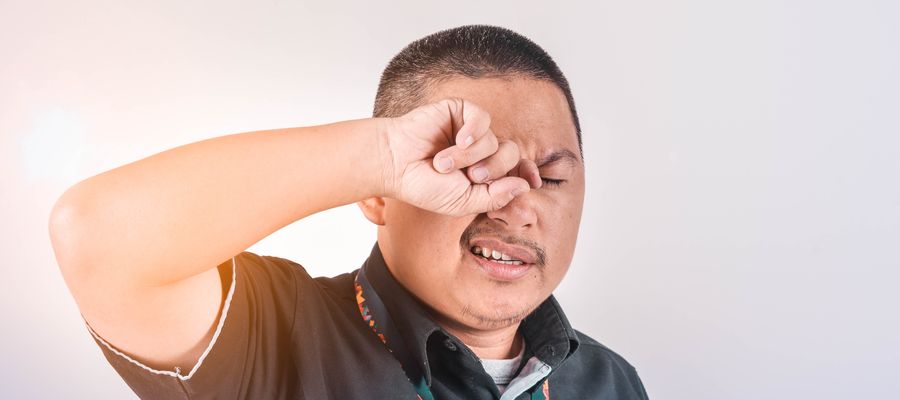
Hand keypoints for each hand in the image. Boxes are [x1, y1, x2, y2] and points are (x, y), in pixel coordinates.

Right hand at [379, 98, 541, 215]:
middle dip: (494, 168)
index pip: (517, 169)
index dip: (528, 173)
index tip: (534, 181)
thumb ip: (495, 197)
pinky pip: (483, 118)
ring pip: (495, 140)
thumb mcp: (463, 202)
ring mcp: (471, 130)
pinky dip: (473, 131)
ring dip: (470, 156)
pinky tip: (458, 140)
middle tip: (470, 177)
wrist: (395, 165)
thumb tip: (526, 185)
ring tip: (443, 163)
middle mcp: (482, 151)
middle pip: (511, 155)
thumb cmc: (424, 186)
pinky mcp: (460, 111)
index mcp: (485, 172)